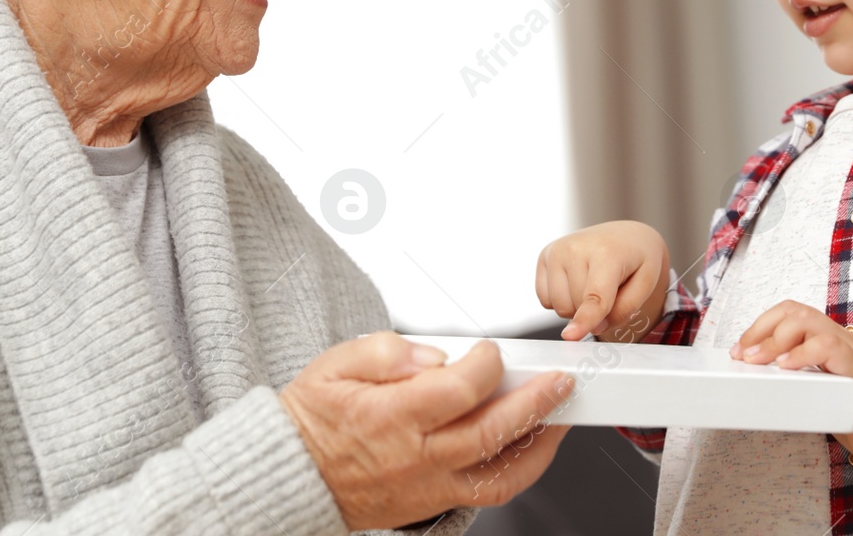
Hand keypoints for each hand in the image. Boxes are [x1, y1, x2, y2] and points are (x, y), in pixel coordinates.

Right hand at [278, 332, 574, 529]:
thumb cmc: (312, 418)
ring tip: (560, 413)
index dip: (486, 364)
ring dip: (540, 442)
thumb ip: (384, 351)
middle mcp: (415, 456)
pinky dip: (520, 470)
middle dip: (537, 402)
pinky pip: (489, 492)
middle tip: (561, 378)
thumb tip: (431, 354)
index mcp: (391, 416)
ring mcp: (428, 485)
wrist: (291, 476)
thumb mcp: (332, 365)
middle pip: (491, 431)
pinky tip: (532, 445)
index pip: (458, 390)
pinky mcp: (434, 502)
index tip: (492, 350)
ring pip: (500, 472)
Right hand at [535, 221, 670, 341]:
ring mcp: (556, 250)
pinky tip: (575, 281)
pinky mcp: (544, 256)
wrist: (623, 236)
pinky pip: (545, 299)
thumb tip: (592, 328)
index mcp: (607, 253)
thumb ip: (624, 309)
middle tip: (609, 288)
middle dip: (594, 311)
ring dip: (576, 307)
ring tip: (592, 283)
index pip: (595, 295)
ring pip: (559, 306)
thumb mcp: (646, 284)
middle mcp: (575, 247)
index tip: (571, 336)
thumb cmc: (635, 260)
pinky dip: (561, 299)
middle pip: (577, 307)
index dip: (585, 319)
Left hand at [731, 300, 852, 460]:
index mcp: (828, 340)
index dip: (760, 327)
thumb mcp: (820, 392)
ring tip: (756, 361)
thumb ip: (798, 380)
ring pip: (807, 321)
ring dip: (774, 339)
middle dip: (761, 329)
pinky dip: (802, 353)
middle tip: (742, 355)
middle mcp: (839, 338)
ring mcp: (850, 350)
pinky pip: (827, 346)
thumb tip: (759, 379)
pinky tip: (785, 368)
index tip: (738, 350)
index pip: (790, 314)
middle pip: (794, 311)